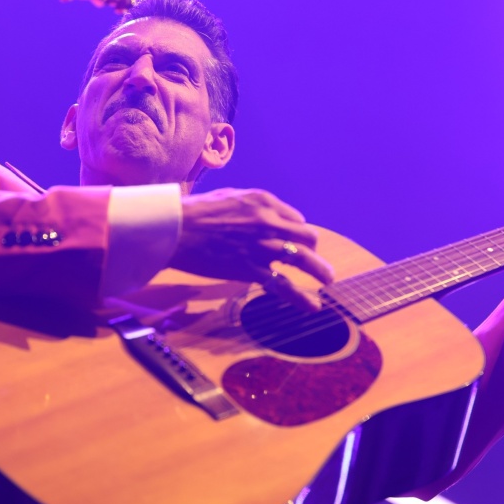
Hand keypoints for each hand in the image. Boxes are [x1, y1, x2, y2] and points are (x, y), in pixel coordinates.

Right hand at [170, 188, 333, 309]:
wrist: (176, 229)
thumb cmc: (195, 212)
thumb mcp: (230, 197)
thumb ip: (252, 206)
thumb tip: (265, 216)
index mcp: (264, 202)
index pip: (294, 218)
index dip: (295, 232)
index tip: (292, 242)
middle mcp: (269, 222)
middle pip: (307, 236)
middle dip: (312, 249)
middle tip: (314, 260)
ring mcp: (263, 247)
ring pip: (304, 258)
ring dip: (320, 270)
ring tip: (327, 279)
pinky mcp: (252, 270)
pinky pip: (284, 285)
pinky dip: (302, 298)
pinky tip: (313, 306)